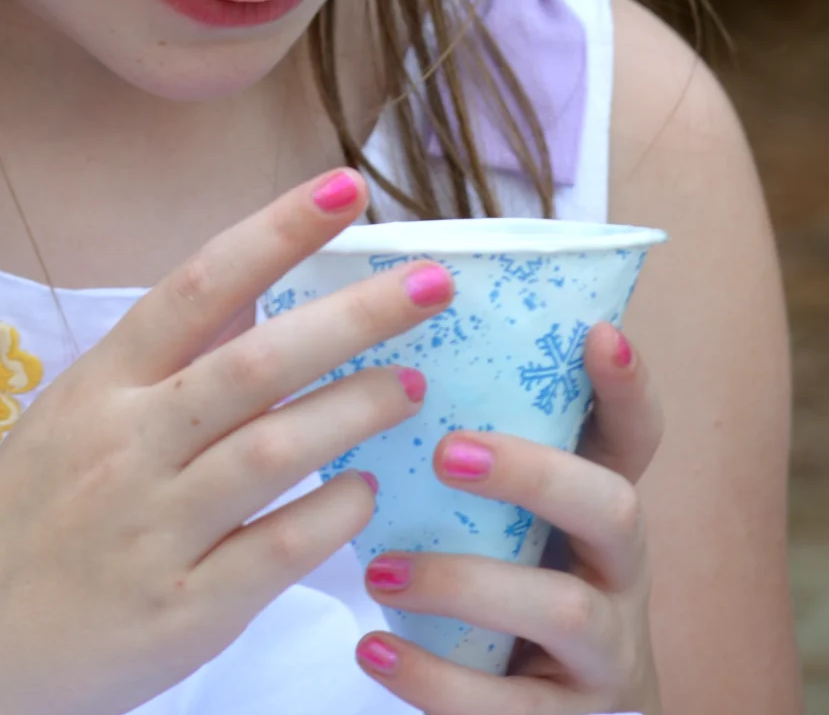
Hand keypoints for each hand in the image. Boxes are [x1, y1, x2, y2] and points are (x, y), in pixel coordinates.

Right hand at [0, 168, 452, 714]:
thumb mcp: (69, 420)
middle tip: (435, 284)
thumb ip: (159, 362)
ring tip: (411, 383)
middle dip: (355, 315)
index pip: (199, 283)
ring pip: (275, 450)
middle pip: (257, 361)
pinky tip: (364, 491)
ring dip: (356, 410)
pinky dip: (331, 514)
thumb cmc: (18, 523)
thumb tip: (255, 288)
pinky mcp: (178, 615)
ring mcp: (151, 531)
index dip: (277, 229)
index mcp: (98, 386)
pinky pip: (277, 552)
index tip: (346, 186)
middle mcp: (124, 447)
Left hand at [353, 322, 664, 713]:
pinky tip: (374, 648)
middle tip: (448, 453)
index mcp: (602, 502)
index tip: (595, 333)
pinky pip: (509, 707)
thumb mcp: (514, 513)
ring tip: (380, 570)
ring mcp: (604, 652)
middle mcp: (619, 570)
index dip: (627, 386)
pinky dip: (436, 678)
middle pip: (614, 508)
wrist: (551, 709)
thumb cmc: (511, 576)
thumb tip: (383, 345)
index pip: (635, 434)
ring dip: (464, 583)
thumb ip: (478, 443)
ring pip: (563, 611)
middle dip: (534, 474)